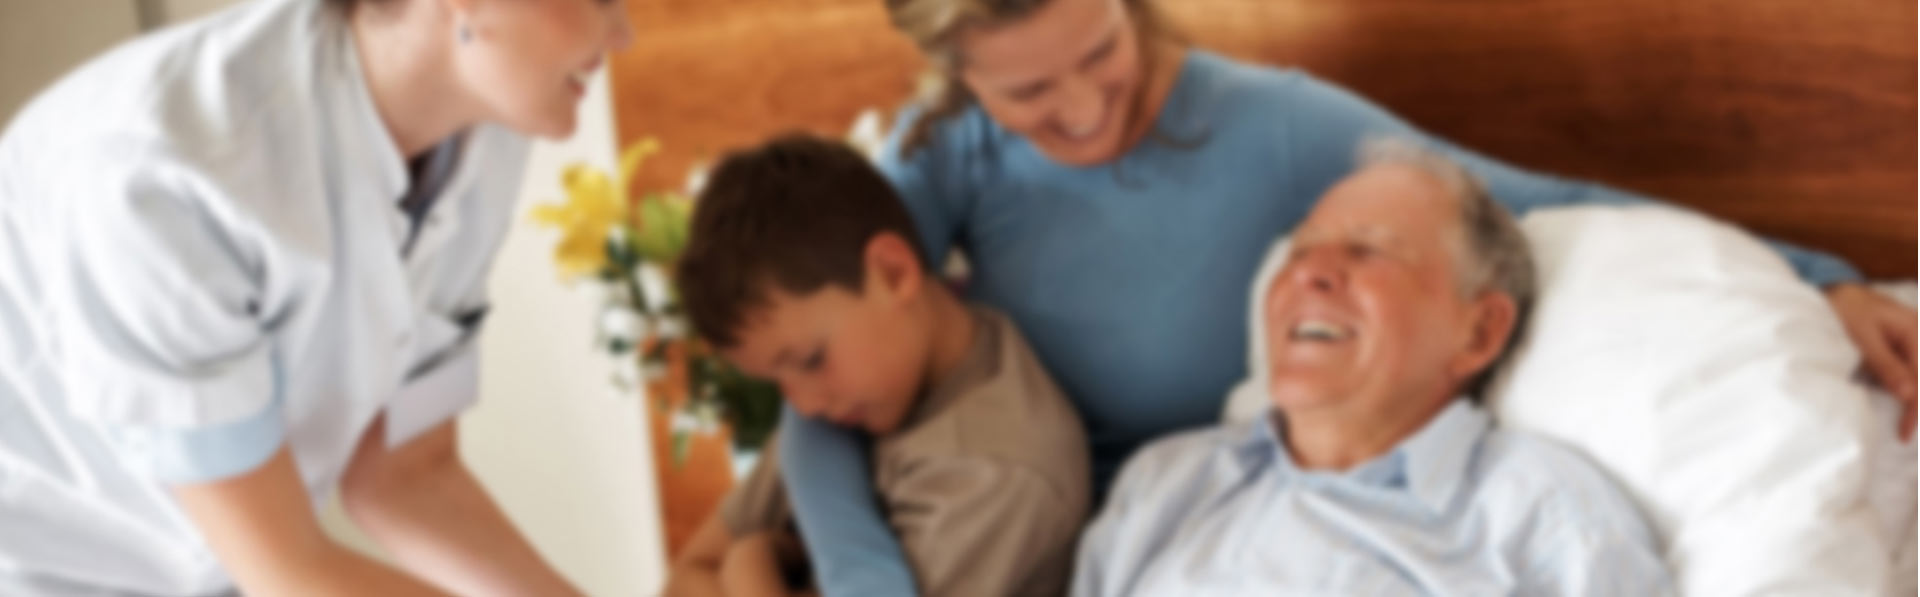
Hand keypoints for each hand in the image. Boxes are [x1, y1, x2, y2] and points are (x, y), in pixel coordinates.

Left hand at [1826, 284, 1917, 439]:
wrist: (1832, 291)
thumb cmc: (1844, 308)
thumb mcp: (1862, 336)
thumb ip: (1885, 364)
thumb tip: (1909, 394)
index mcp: (1914, 330)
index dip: (1914, 407)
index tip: (1904, 431)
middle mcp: (1917, 336)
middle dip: (1916, 406)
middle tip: (1904, 433)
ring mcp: (1908, 342)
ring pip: (1915, 377)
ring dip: (1910, 400)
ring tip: (1904, 426)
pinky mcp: (1897, 348)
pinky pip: (1905, 372)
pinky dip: (1901, 388)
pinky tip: (1901, 406)